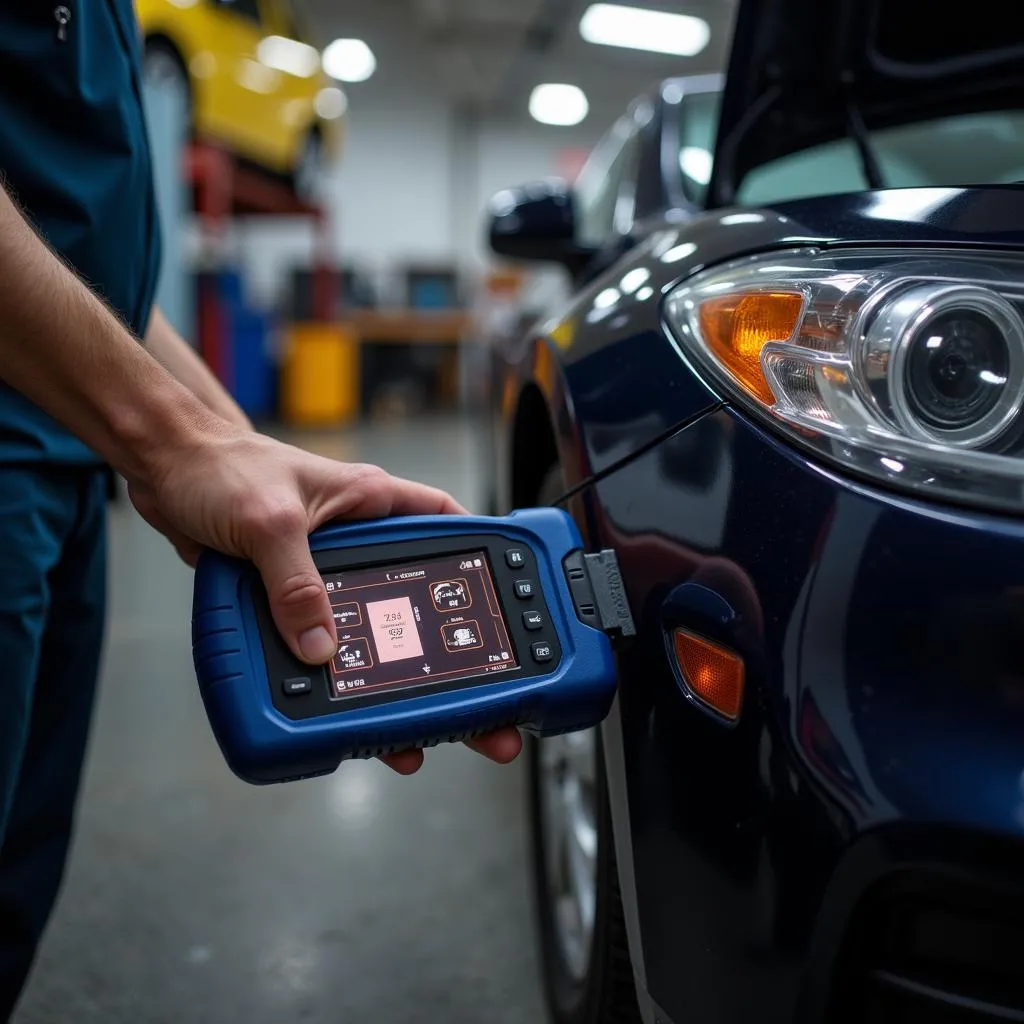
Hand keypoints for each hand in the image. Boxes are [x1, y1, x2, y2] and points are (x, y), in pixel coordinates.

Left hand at [129, 424, 521, 772]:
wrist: (166, 470)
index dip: (480, 559)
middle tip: (486, 697)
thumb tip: (319, 648)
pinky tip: (353, 711)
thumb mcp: (268, 524)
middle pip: (418, 597)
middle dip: (450, 651)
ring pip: (375, 629)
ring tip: (423, 728)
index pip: (446, 525)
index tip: (511, 597)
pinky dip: (342, 677)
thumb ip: (295, 586)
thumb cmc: (221, 468)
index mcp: (370, 503)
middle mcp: (356, 537)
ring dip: (395, 677)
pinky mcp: (290, 594)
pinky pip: (326, 640)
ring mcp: (325, 570)